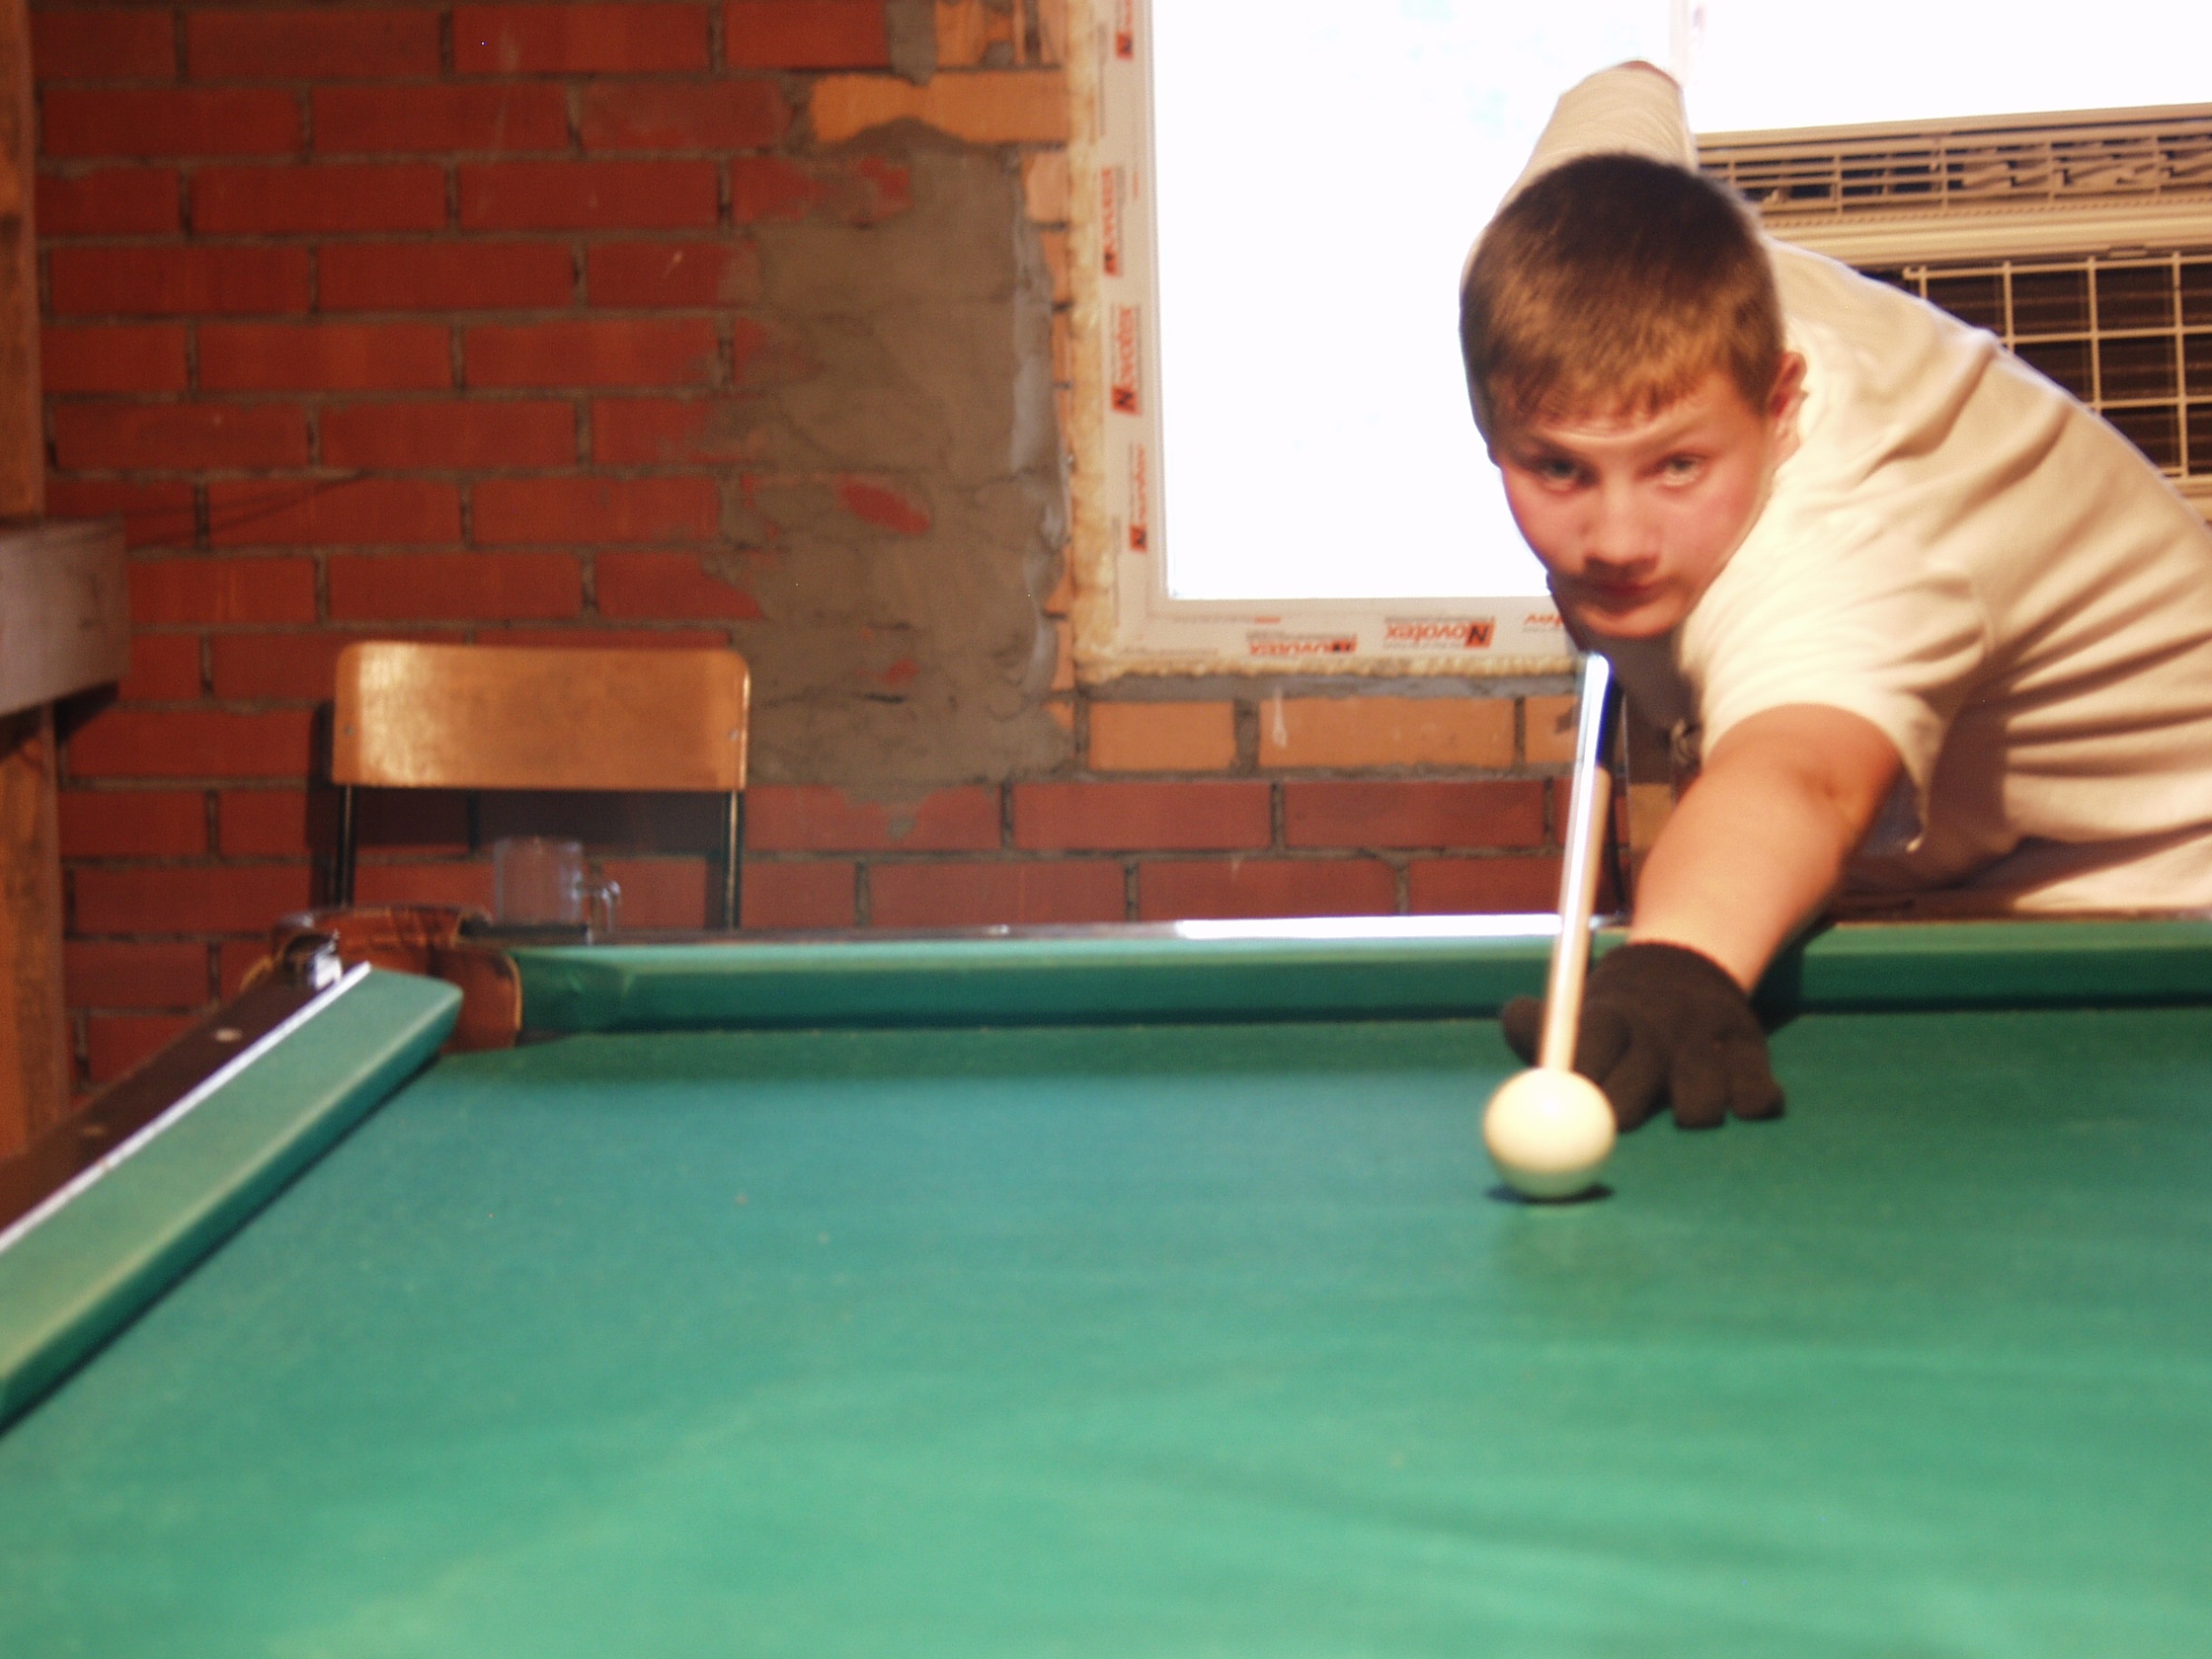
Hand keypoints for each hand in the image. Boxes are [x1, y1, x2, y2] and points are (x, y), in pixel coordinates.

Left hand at [1502, 942, 1783, 1130]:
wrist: (1683, 965)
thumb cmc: (1615, 1016)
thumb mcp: (1575, 1013)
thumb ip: (1535, 1028)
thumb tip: (1506, 1022)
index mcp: (1611, 1017)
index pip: (1590, 1046)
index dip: (1580, 1084)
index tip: (1571, 1114)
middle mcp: (1660, 1027)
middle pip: (1640, 1083)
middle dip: (1622, 1114)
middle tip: (1614, 1130)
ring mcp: (1708, 1039)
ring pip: (1704, 1100)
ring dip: (1693, 1116)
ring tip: (1684, 1110)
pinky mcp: (1752, 1051)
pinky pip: (1759, 1095)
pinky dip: (1751, 1106)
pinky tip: (1738, 1104)